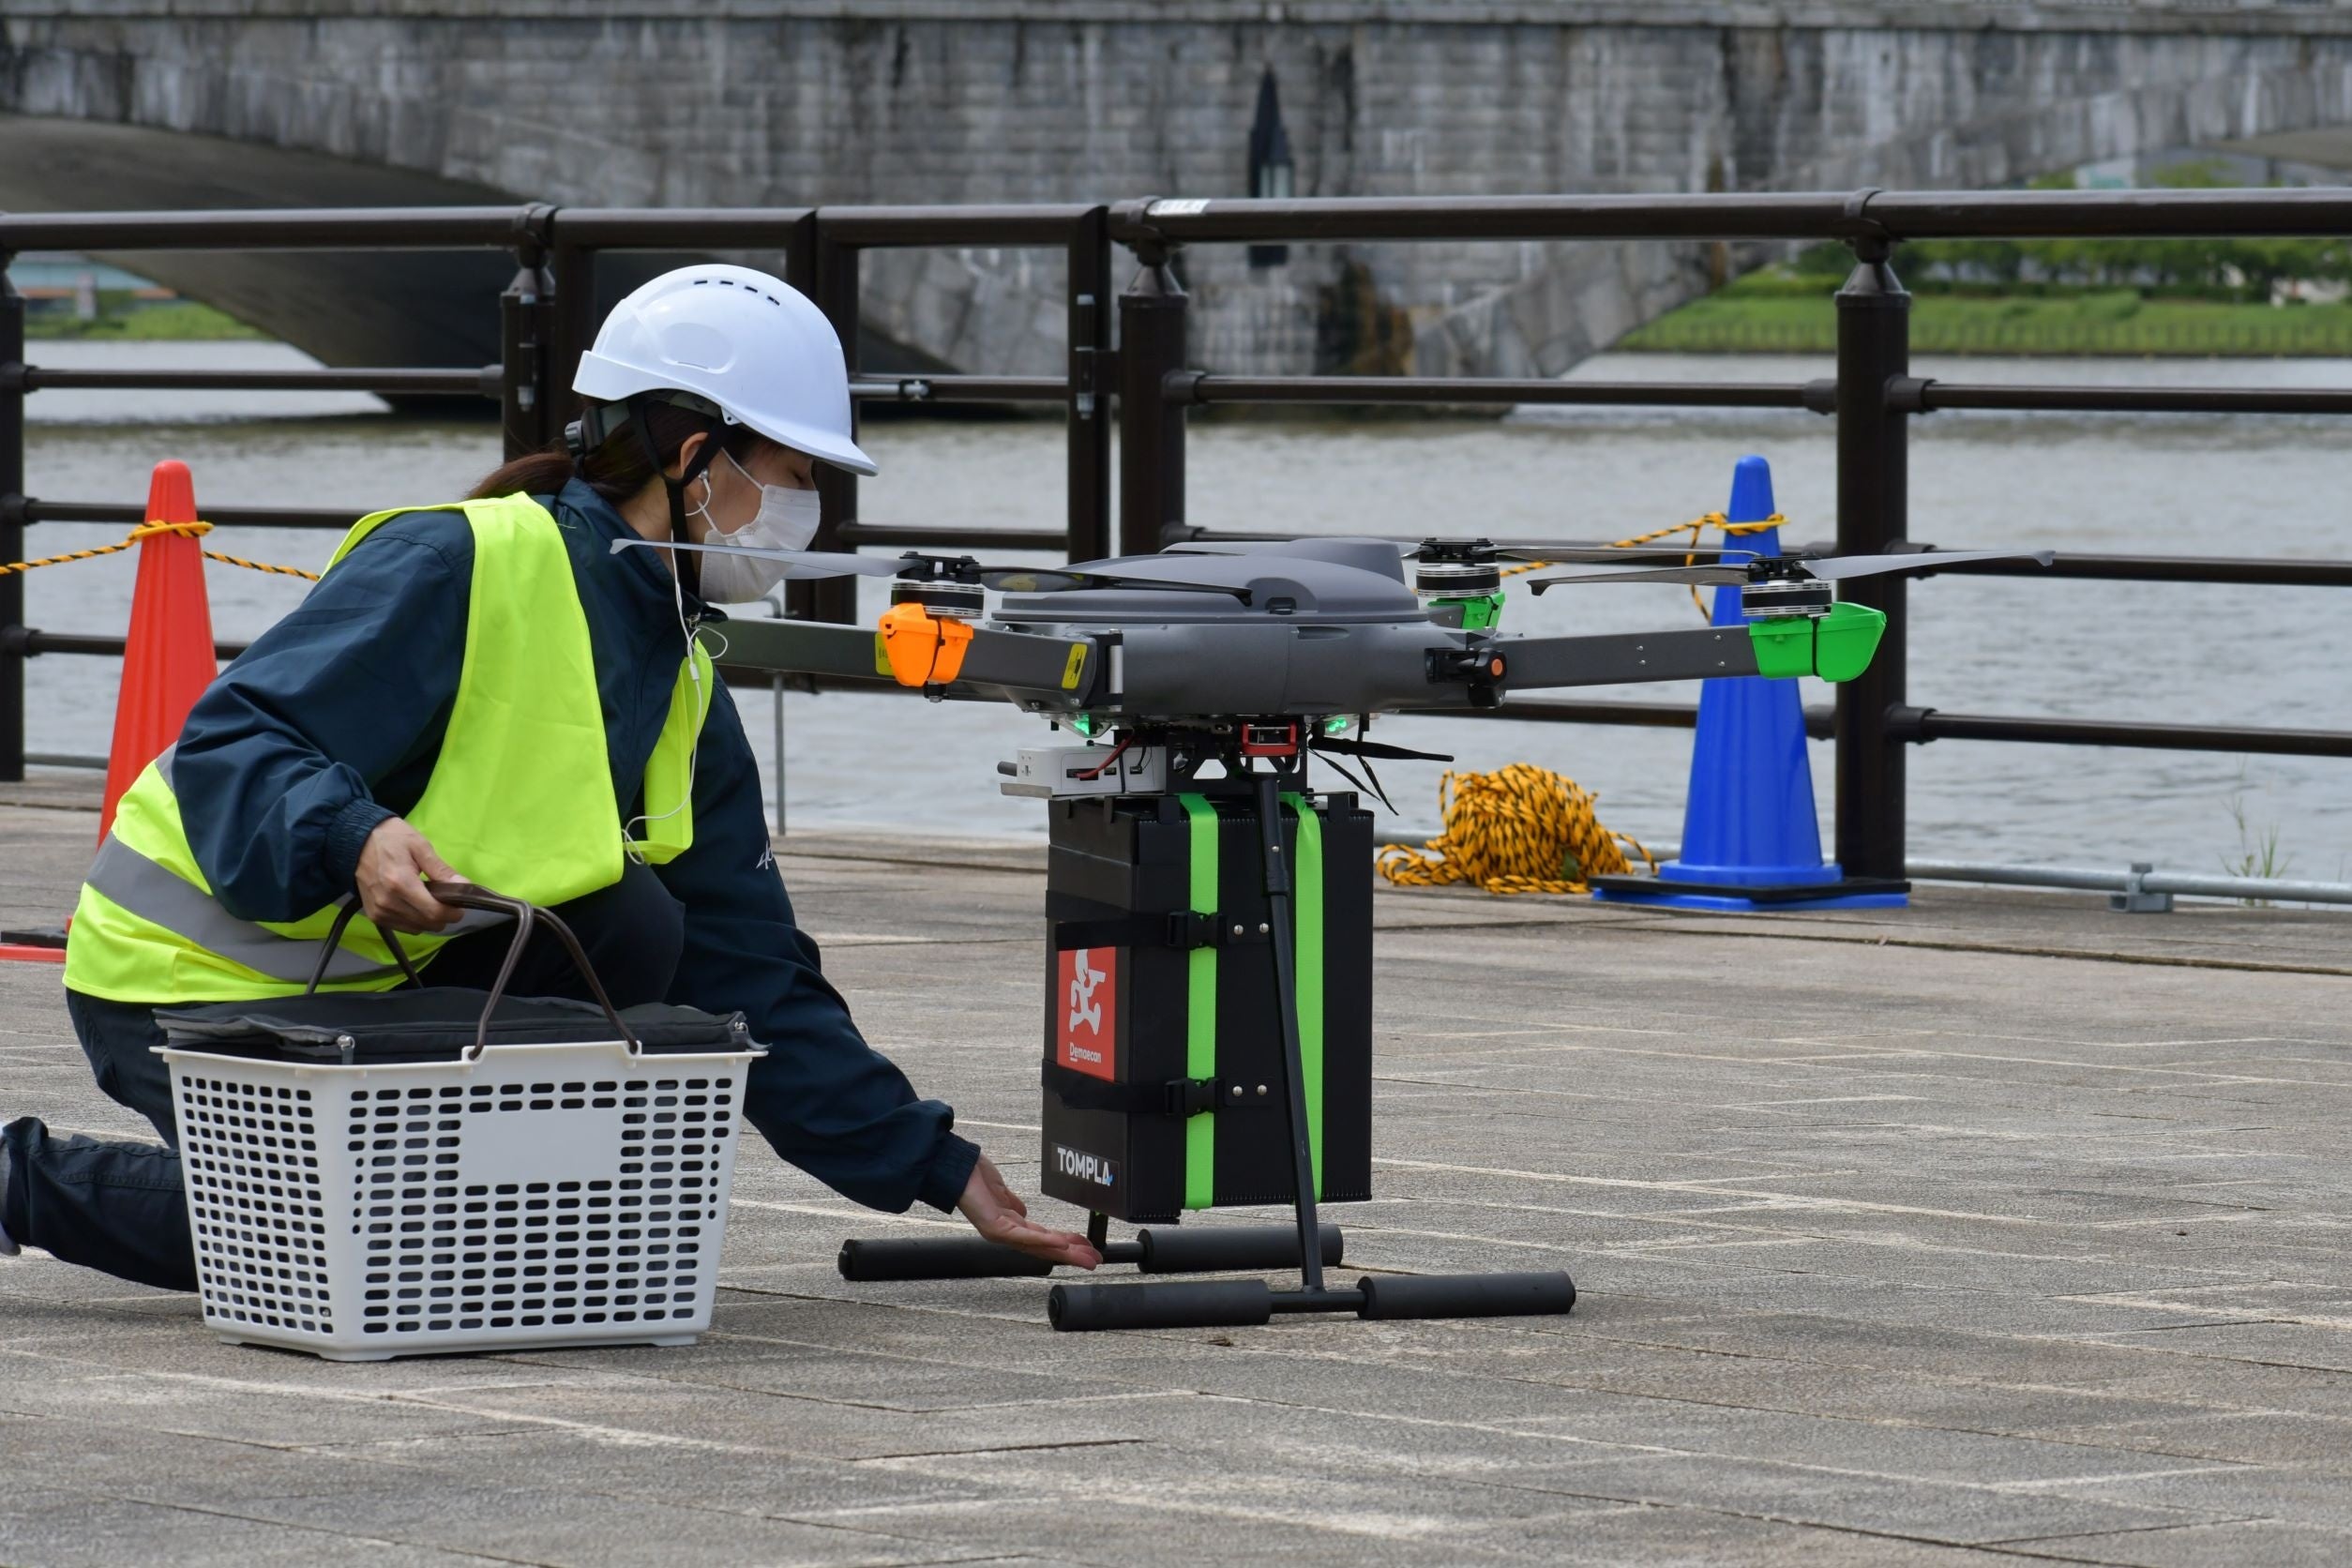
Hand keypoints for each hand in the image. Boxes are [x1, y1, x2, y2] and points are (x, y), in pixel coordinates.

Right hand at [355, 816, 467, 933]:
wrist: (355, 840)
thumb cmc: (391, 838)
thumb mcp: (420, 846)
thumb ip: (441, 870)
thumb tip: (464, 886)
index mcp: (400, 883)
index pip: (434, 911)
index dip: (452, 912)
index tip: (459, 906)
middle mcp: (387, 902)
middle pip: (427, 923)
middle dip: (443, 916)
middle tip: (447, 901)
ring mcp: (379, 911)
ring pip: (416, 928)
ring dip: (429, 920)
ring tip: (430, 900)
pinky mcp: (373, 916)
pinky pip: (402, 927)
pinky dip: (414, 921)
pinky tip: (415, 905)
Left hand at [958, 1155, 1101, 1269]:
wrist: (956, 1170)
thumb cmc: (975, 1179)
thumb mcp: (1001, 1194)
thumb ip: (1013, 1205)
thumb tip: (1024, 1212)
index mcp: (1011, 1225)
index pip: (1044, 1239)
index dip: (1066, 1244)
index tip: (1085, 1247)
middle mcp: (1007, 1233)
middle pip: (1046, 1248)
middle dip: (1072, 1255)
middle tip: (1094, 1260)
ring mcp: (1001, 1233)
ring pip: (1039, 1247)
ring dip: (1065, 1252)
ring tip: (1084, 1256)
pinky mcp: (996, 1227)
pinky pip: (1024, 1236)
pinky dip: (1044, 1240)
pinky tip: (1061, 1242)